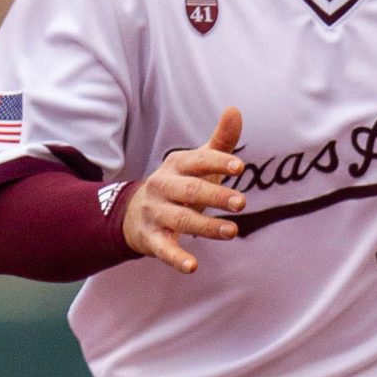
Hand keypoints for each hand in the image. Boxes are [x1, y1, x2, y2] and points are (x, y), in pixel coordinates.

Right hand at [121, 106, 246, 273]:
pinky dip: (177, 258)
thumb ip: (219, 142)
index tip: (239, 168)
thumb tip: (235, 110)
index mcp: (176, 165)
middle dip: (216, 196)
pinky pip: (164, 249)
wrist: (134, 213)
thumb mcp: (196, 163)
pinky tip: (193, 266)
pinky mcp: (151, 239)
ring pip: (182, 220)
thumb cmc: (178, 185)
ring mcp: (155, 213)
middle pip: (190, 191)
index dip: (218, 163)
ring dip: (207, 227)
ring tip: (233, 231)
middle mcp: (163, 187)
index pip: (198, 162)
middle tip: (242, 202)